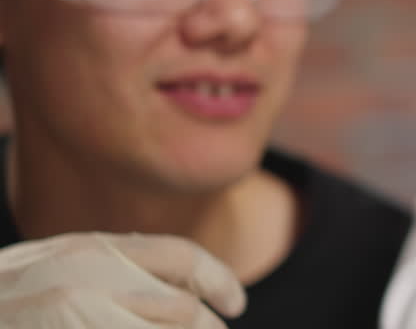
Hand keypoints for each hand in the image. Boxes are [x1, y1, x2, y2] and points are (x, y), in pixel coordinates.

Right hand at [0, 232, 245, 327]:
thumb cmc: (8, 303)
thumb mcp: (52, 275)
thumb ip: (103, 276)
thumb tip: (179, 301)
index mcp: (88, 252)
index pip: (178, 258)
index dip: (217, 280)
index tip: (235, 304)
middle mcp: (87, 278)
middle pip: (182, 312)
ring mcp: (76, 312)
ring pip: (170, 328)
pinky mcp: (72, 326)